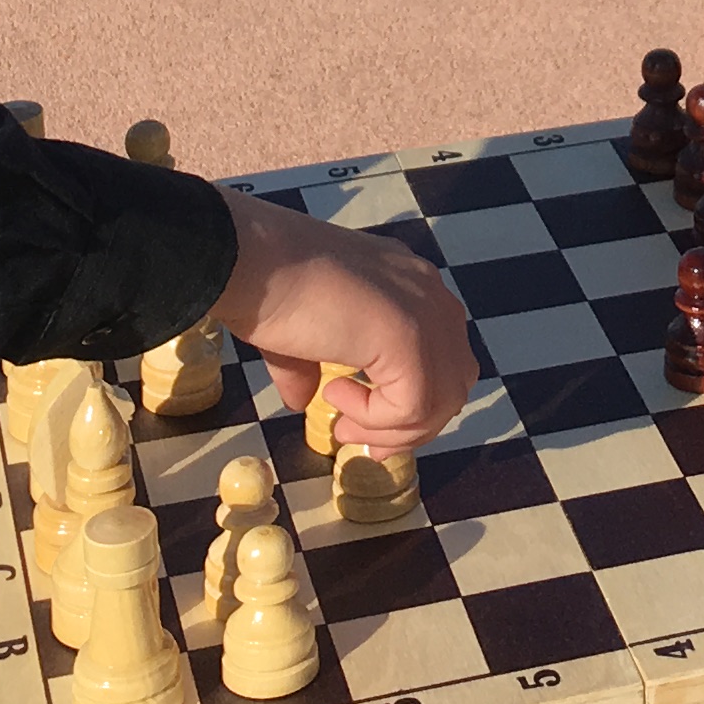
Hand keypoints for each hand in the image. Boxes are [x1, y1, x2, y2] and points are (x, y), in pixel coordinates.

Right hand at [205, 186, 477, 448]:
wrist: (250, 259)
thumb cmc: (266, 287)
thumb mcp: (296, 334)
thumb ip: (310, 367)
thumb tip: (301, 400)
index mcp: (408, 284)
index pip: (441, 357)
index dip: (410, 405)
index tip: (364, 429)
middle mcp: (428, 293)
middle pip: (452, 382)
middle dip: (410, 426)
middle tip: (364, 444)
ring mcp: (425, 312)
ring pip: (441, 401)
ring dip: (391, 429)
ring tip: (343, 425)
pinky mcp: (410, 336)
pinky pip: (412, 406)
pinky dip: (375, 419)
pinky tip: (336, 394)